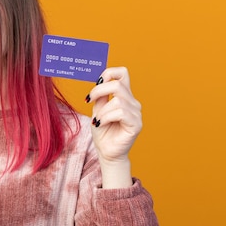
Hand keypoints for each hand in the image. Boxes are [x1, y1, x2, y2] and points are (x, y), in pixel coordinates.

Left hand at [85, 67, 141, 186]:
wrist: (106, 152)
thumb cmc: (103, 131)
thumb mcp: (97, 110)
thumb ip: (100, 97)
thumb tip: (99, 82)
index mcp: (124, 96)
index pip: (122, 73)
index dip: (109, 73)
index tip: (96, 83)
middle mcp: (132, 102)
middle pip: (118, 84)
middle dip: (98, 91)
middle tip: (88, 101)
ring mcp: (136, 113)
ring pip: (117, 101)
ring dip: (102, 111)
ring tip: (97, 121)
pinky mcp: (136, 124)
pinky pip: (120, 112)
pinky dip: (106, 117)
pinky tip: (101, 124)